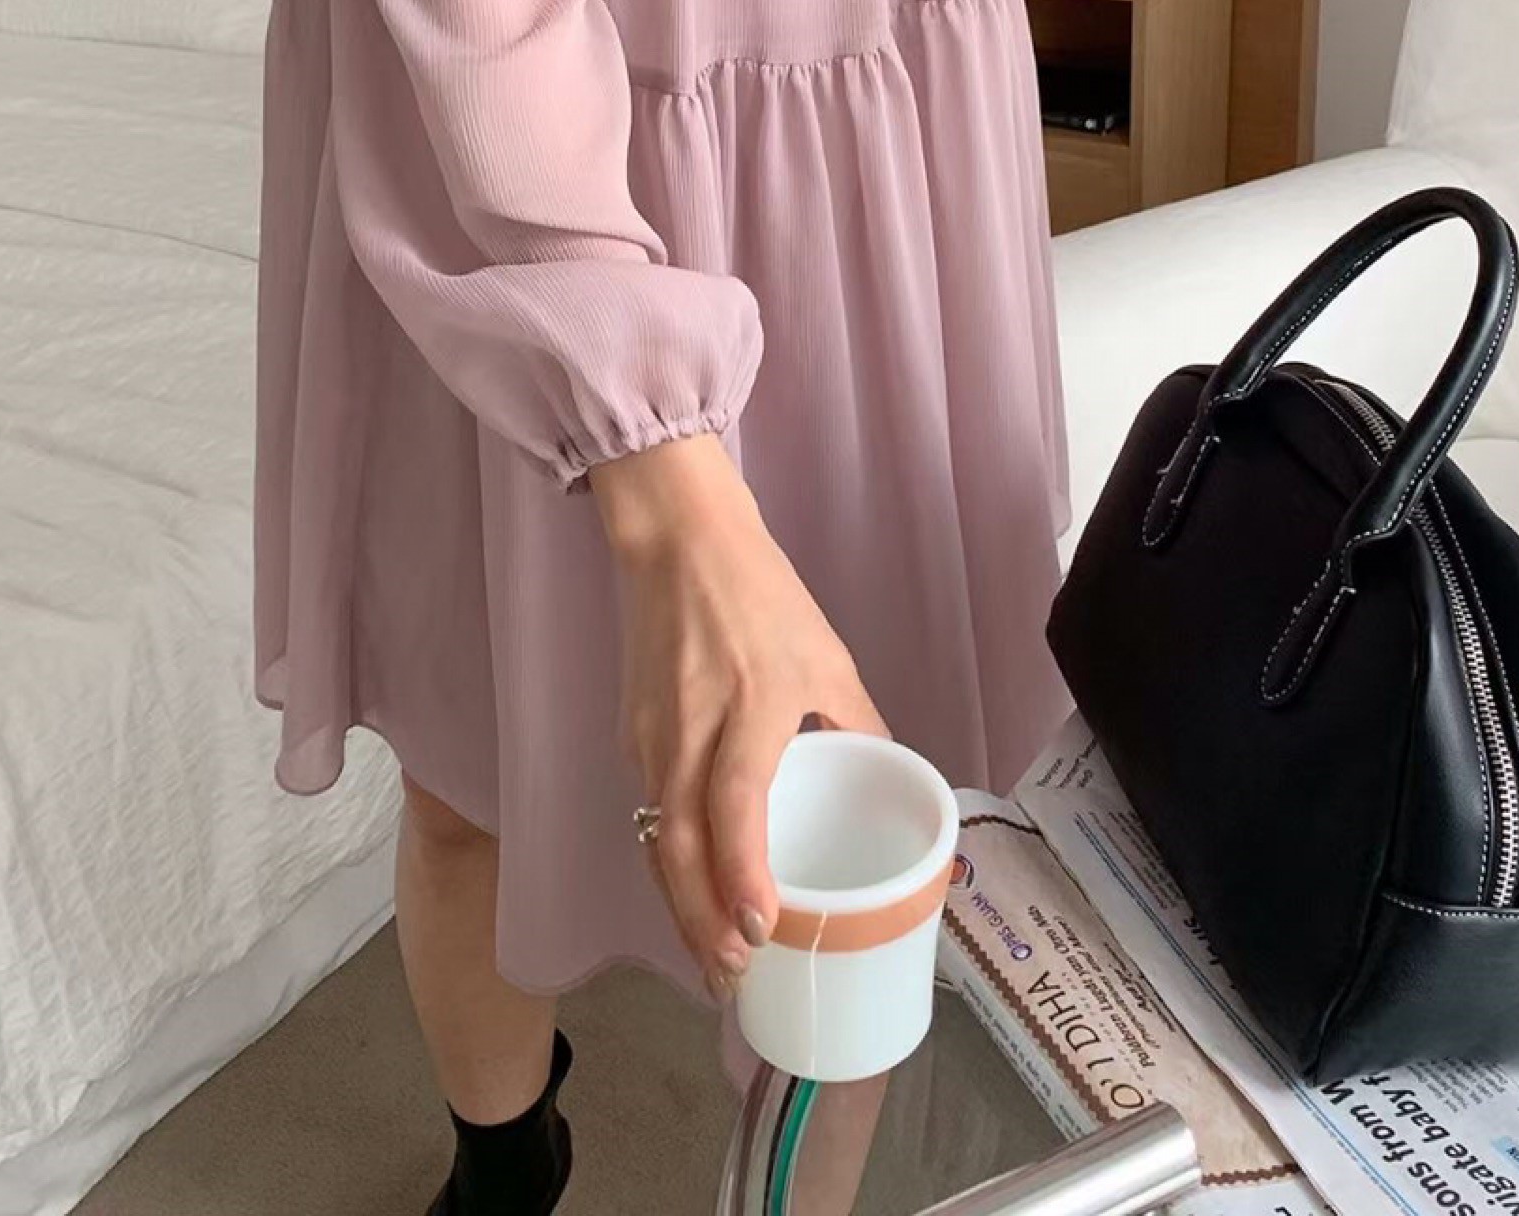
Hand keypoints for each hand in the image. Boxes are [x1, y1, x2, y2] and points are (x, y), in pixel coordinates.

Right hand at [590, 436, 885, 997]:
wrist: (678, 543)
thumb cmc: (761, 594)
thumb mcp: (827, 654)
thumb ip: (856, 720)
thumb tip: (885, 776)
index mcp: (749, 706)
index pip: (733, 802)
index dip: (742, 868)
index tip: (760, 924)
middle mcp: (689, 731)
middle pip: (681, 846)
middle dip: (704, 920)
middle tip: (735, 975)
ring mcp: (652, 737)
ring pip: (657, 840)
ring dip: (682, 906)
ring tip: (717, 957)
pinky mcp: (633, 736)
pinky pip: (648, 814)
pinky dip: (668, 865)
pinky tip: (692, 895)